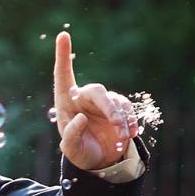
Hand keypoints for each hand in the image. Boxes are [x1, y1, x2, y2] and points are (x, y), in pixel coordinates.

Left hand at [52, 31, 138, 171]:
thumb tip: (80, 117)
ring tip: (123, 137)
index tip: (63, 35)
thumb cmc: (79, 151)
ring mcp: (104, 102)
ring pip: (116, 102)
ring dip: (122, 119)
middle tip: (116, 124)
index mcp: (66, 102)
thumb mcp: (71, 149)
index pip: (63, 75)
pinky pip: (127, 110)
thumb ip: (72, 135)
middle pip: (98, 91)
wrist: (98, 161)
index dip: (63, 55)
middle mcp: (85, 97)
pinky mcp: (119, 108)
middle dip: (109, 107)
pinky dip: (131, 122)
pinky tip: (131, 134)